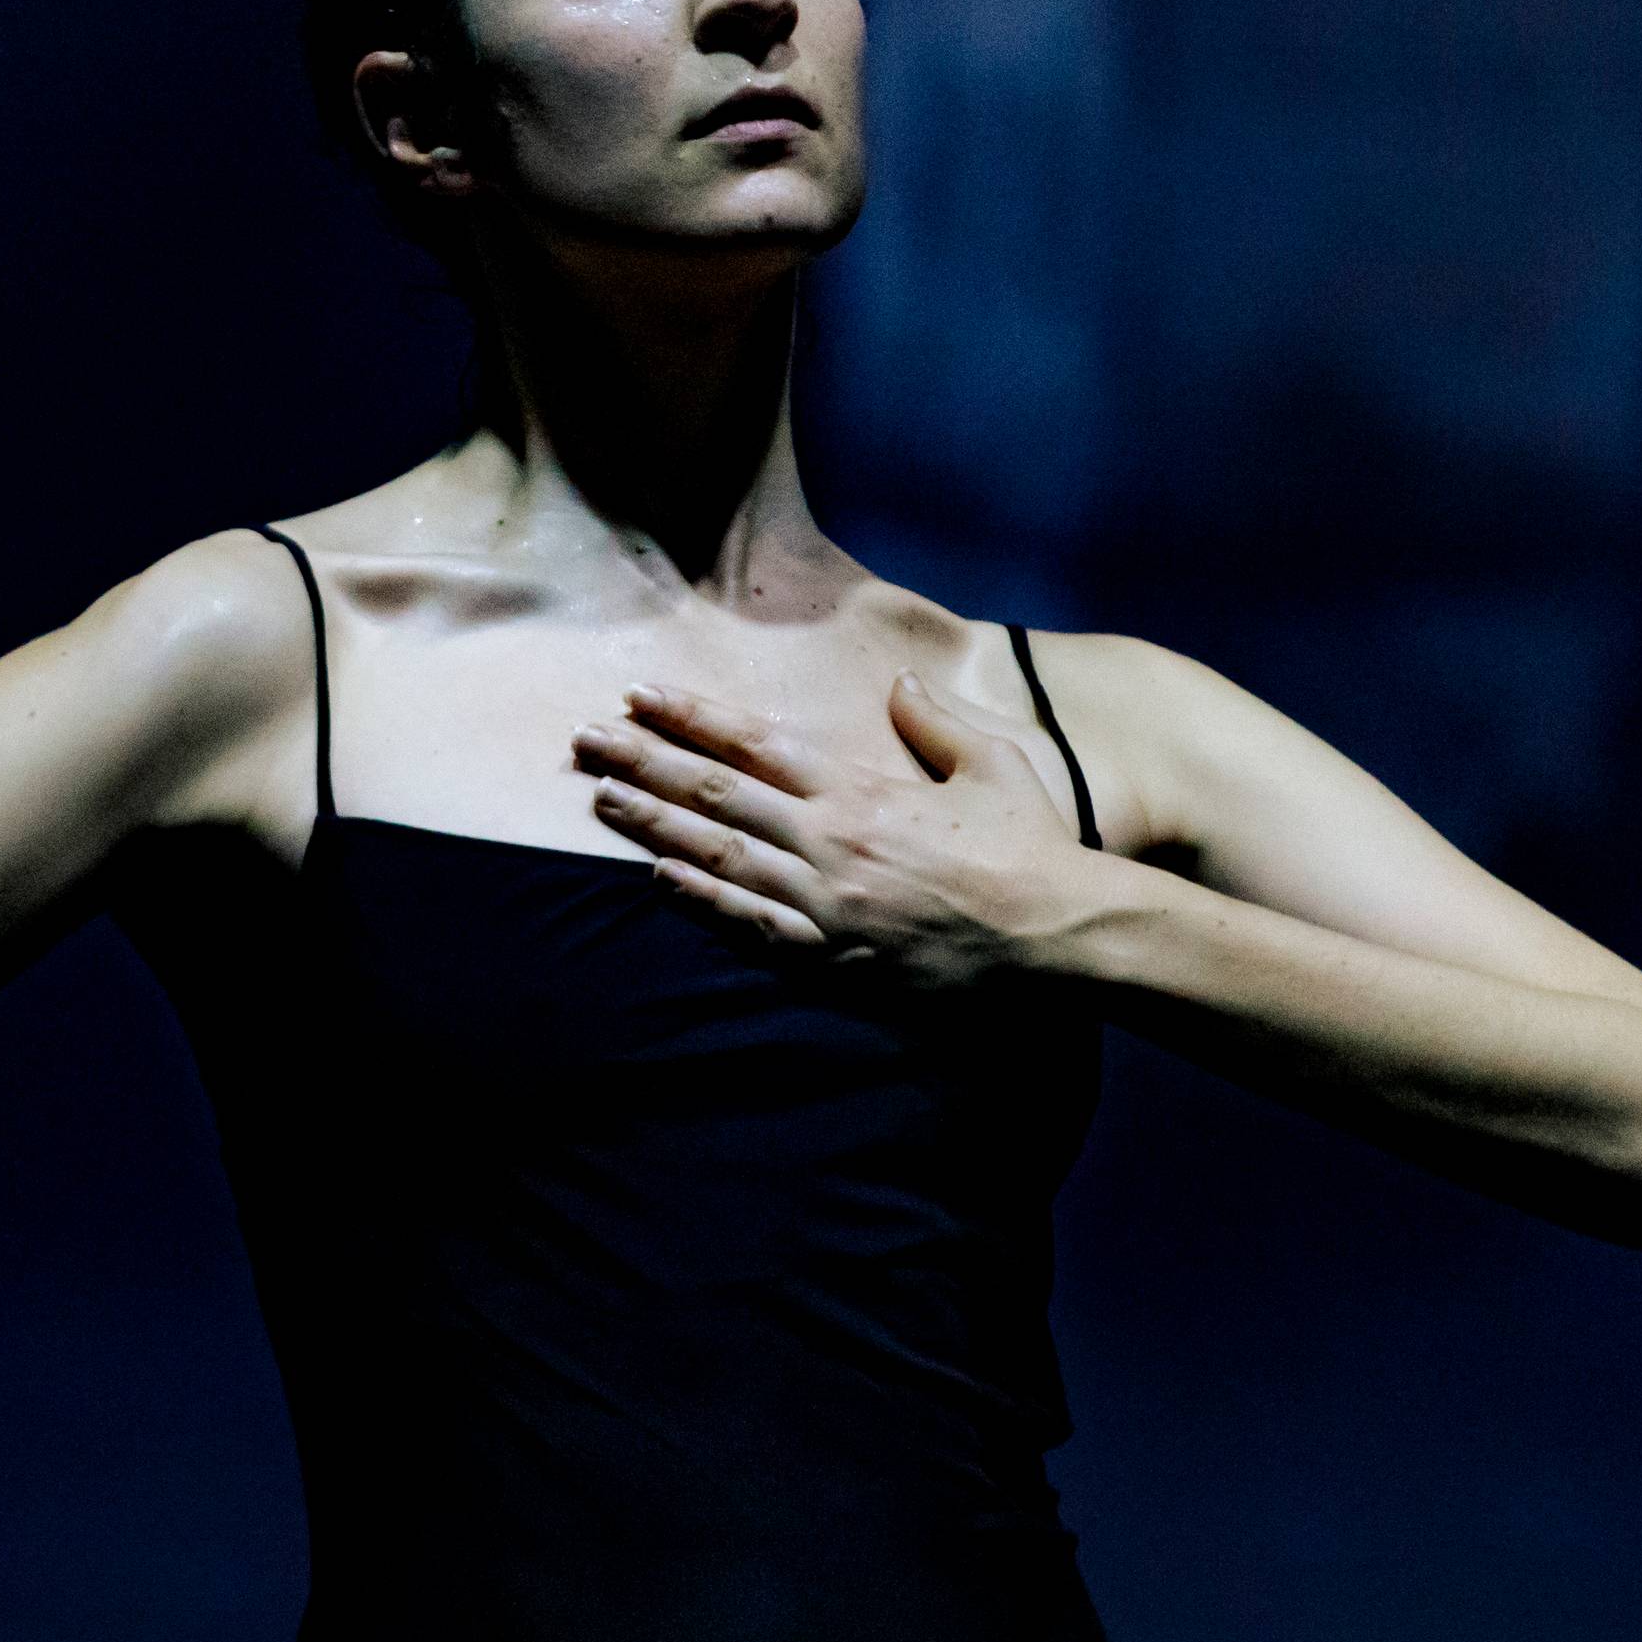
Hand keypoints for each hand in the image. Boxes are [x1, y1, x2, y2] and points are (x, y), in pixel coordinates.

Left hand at [570, 672, 1105, 989]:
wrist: (1058, 938)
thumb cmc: (1032, 847)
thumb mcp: (994, 761)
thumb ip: (937, 720)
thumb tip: (898, 683)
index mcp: (863, 790)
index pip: (756, 744)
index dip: (692, 718)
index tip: (641, 694)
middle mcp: (831, 841)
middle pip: (716, 795)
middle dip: (644, 762)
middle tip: (584, 739)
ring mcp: (826, 903)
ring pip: (719, 858)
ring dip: (652, 827)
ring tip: (600, 799)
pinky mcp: (833, 958)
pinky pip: (751, 928)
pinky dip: (699, 903)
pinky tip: (657, 880)